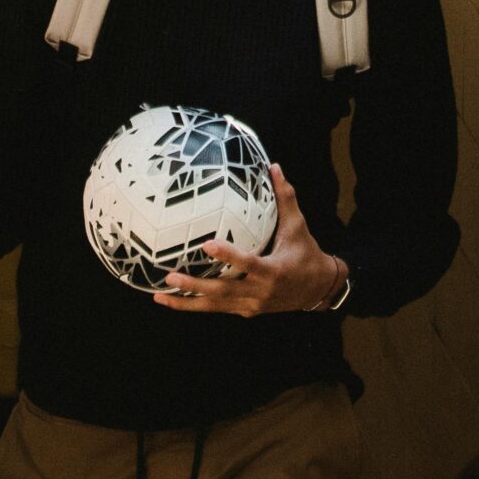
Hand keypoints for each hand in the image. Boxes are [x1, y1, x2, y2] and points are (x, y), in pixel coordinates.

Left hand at [155, 164, 346, 317]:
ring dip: (186, 302)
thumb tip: (274, 167)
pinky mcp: (246, 311)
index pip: (248, 263)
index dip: (228, 256)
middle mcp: (261, 292)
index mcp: (274, 271)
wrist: (319, 290)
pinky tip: (172, 300)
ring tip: (159, 295)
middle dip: (195, 286)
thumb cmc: (306, 253)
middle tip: (170, 275)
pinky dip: (195, 305)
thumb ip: (285, 198)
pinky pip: (218, 308)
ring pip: (215, 306)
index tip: (207, 244)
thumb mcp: (298, 226)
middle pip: (224, 291)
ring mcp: (252, 305)